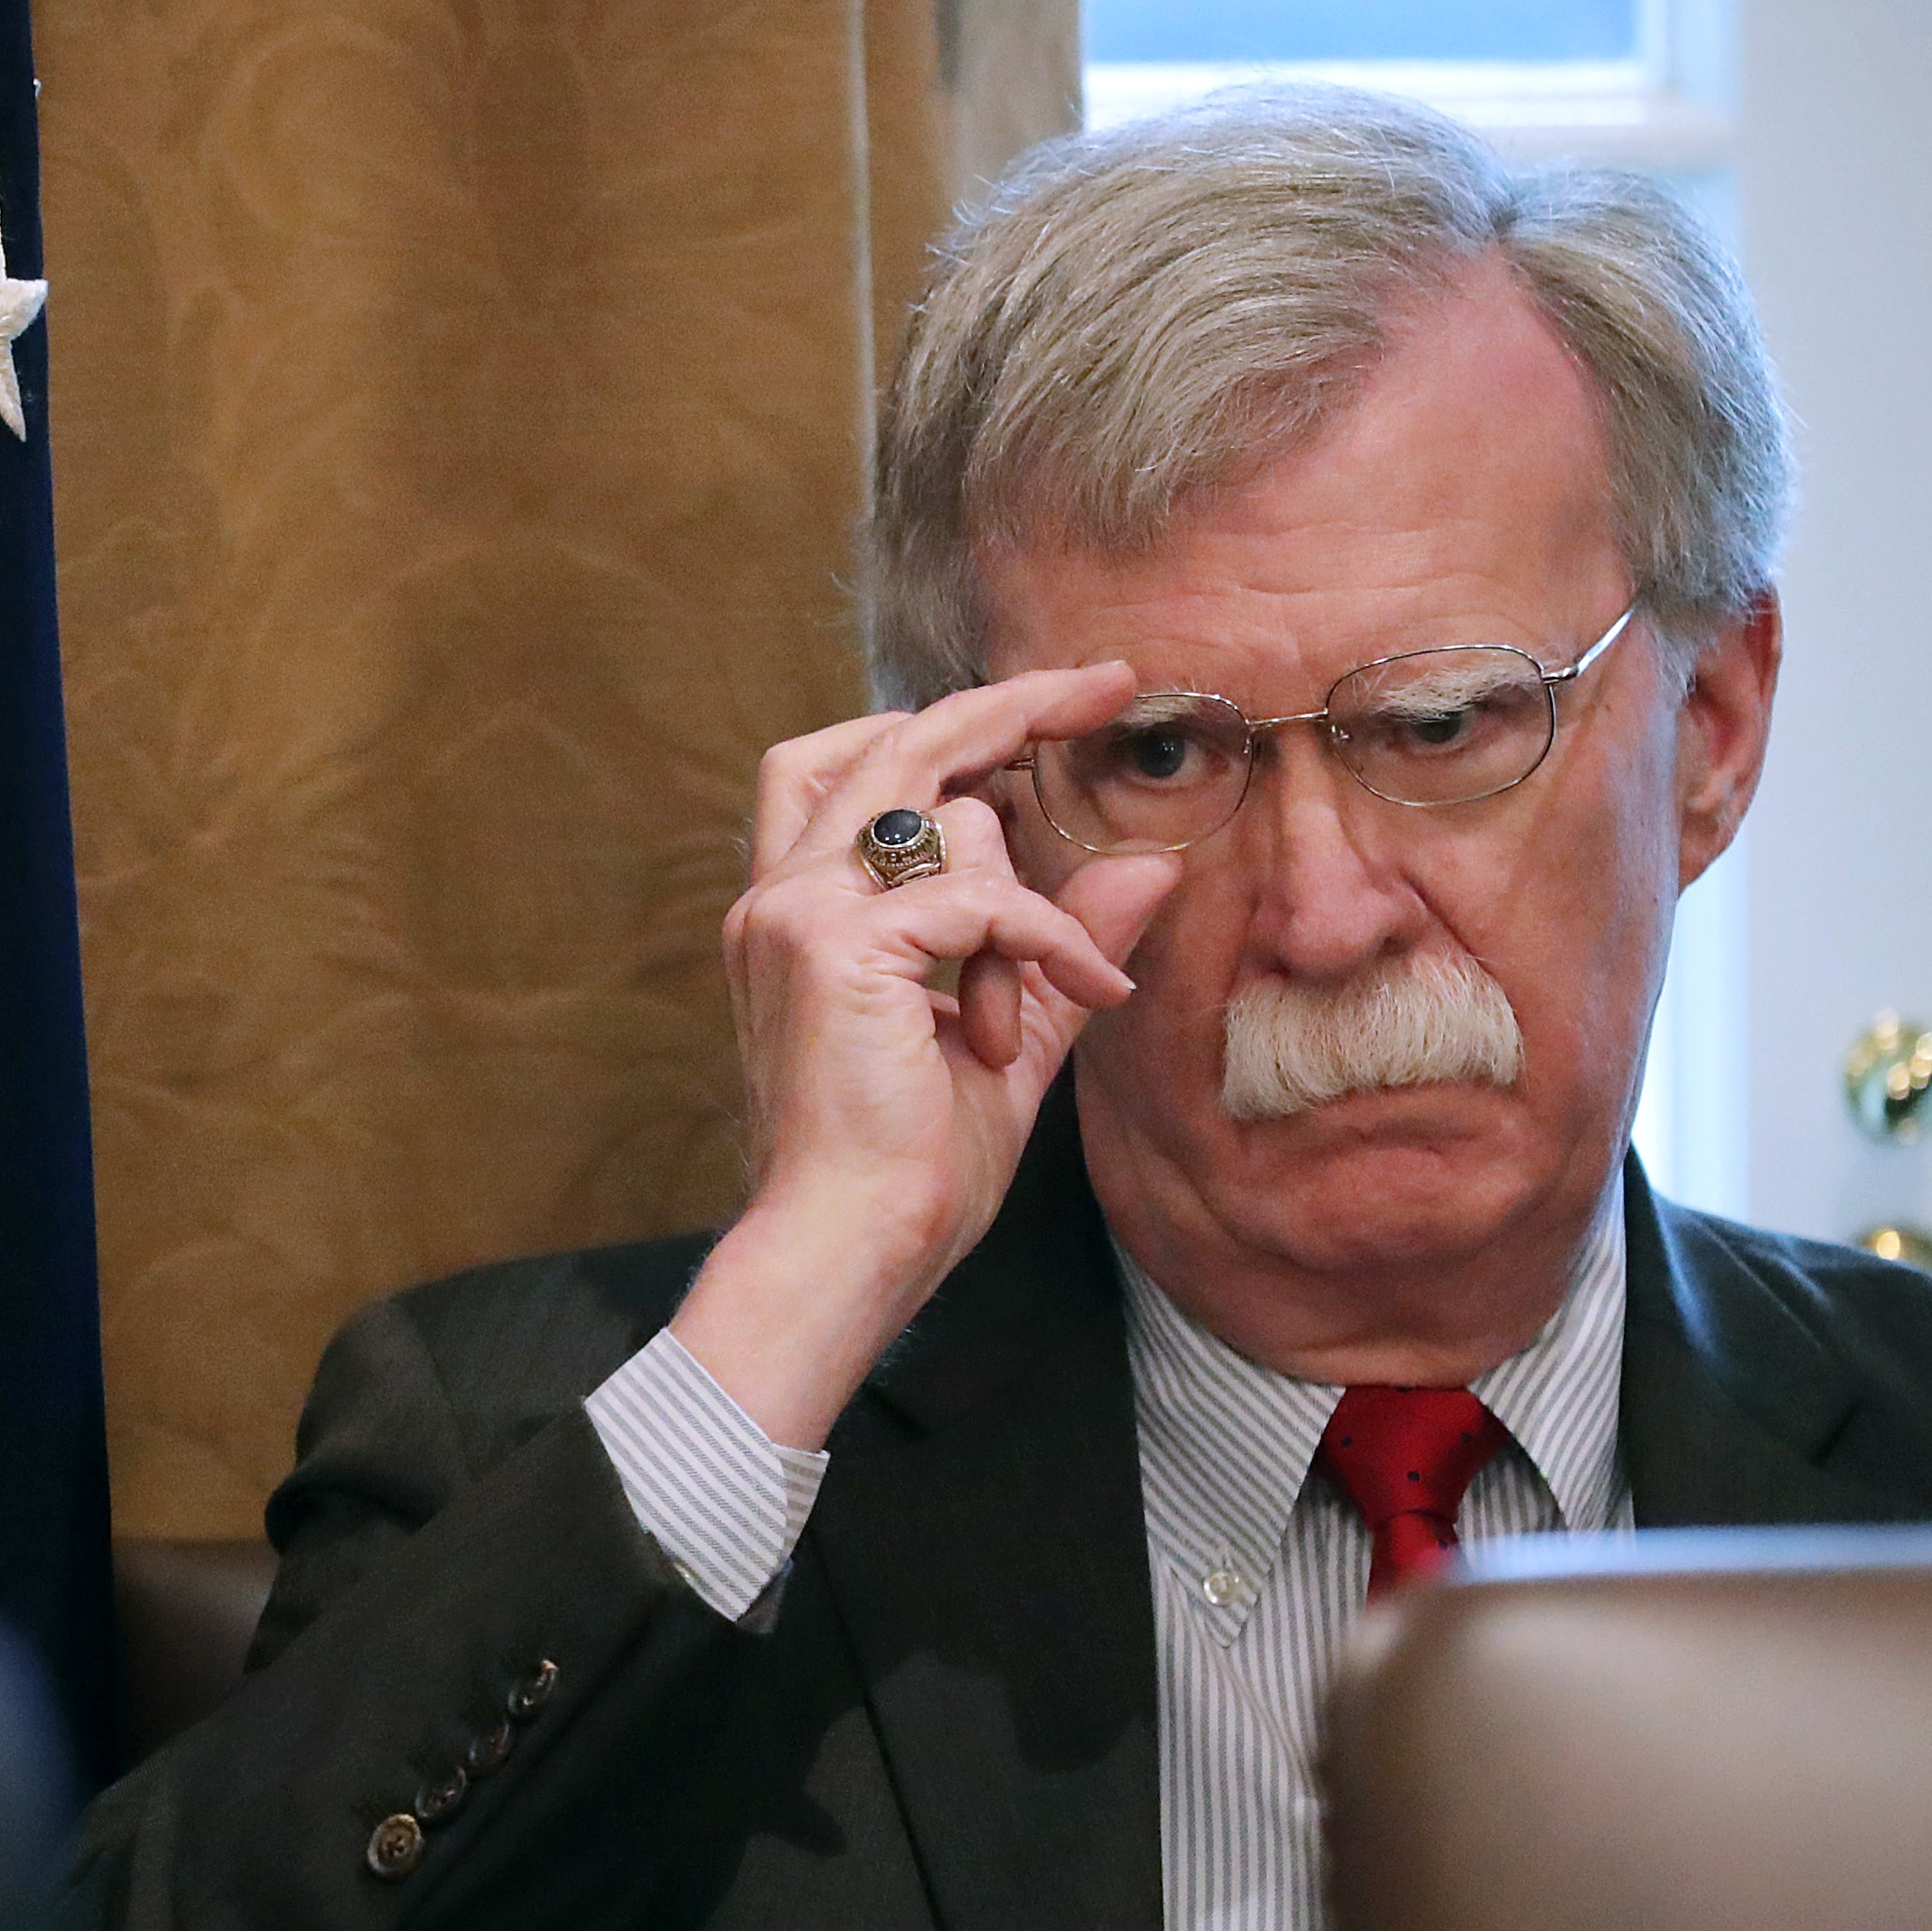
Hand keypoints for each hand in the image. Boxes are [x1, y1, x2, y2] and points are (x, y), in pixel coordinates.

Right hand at [665, 667, 1178, 1447]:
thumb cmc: (906, 1167)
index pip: (853, 764)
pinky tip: (1080, 1002)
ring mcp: (797, 911)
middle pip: (893, 739)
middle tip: (1107, 683)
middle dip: (1005, 704)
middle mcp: (780, 896)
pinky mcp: (837, 944)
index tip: (1055, 704)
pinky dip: (1048, 941)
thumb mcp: (1009, 1035)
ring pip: (947, 816)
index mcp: (796, 914)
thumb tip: (1151, 868)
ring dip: (1028, 906)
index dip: (948, 725)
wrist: (849, 1247)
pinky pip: (983, 896)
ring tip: (1051, 1007)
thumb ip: (1061, 947)